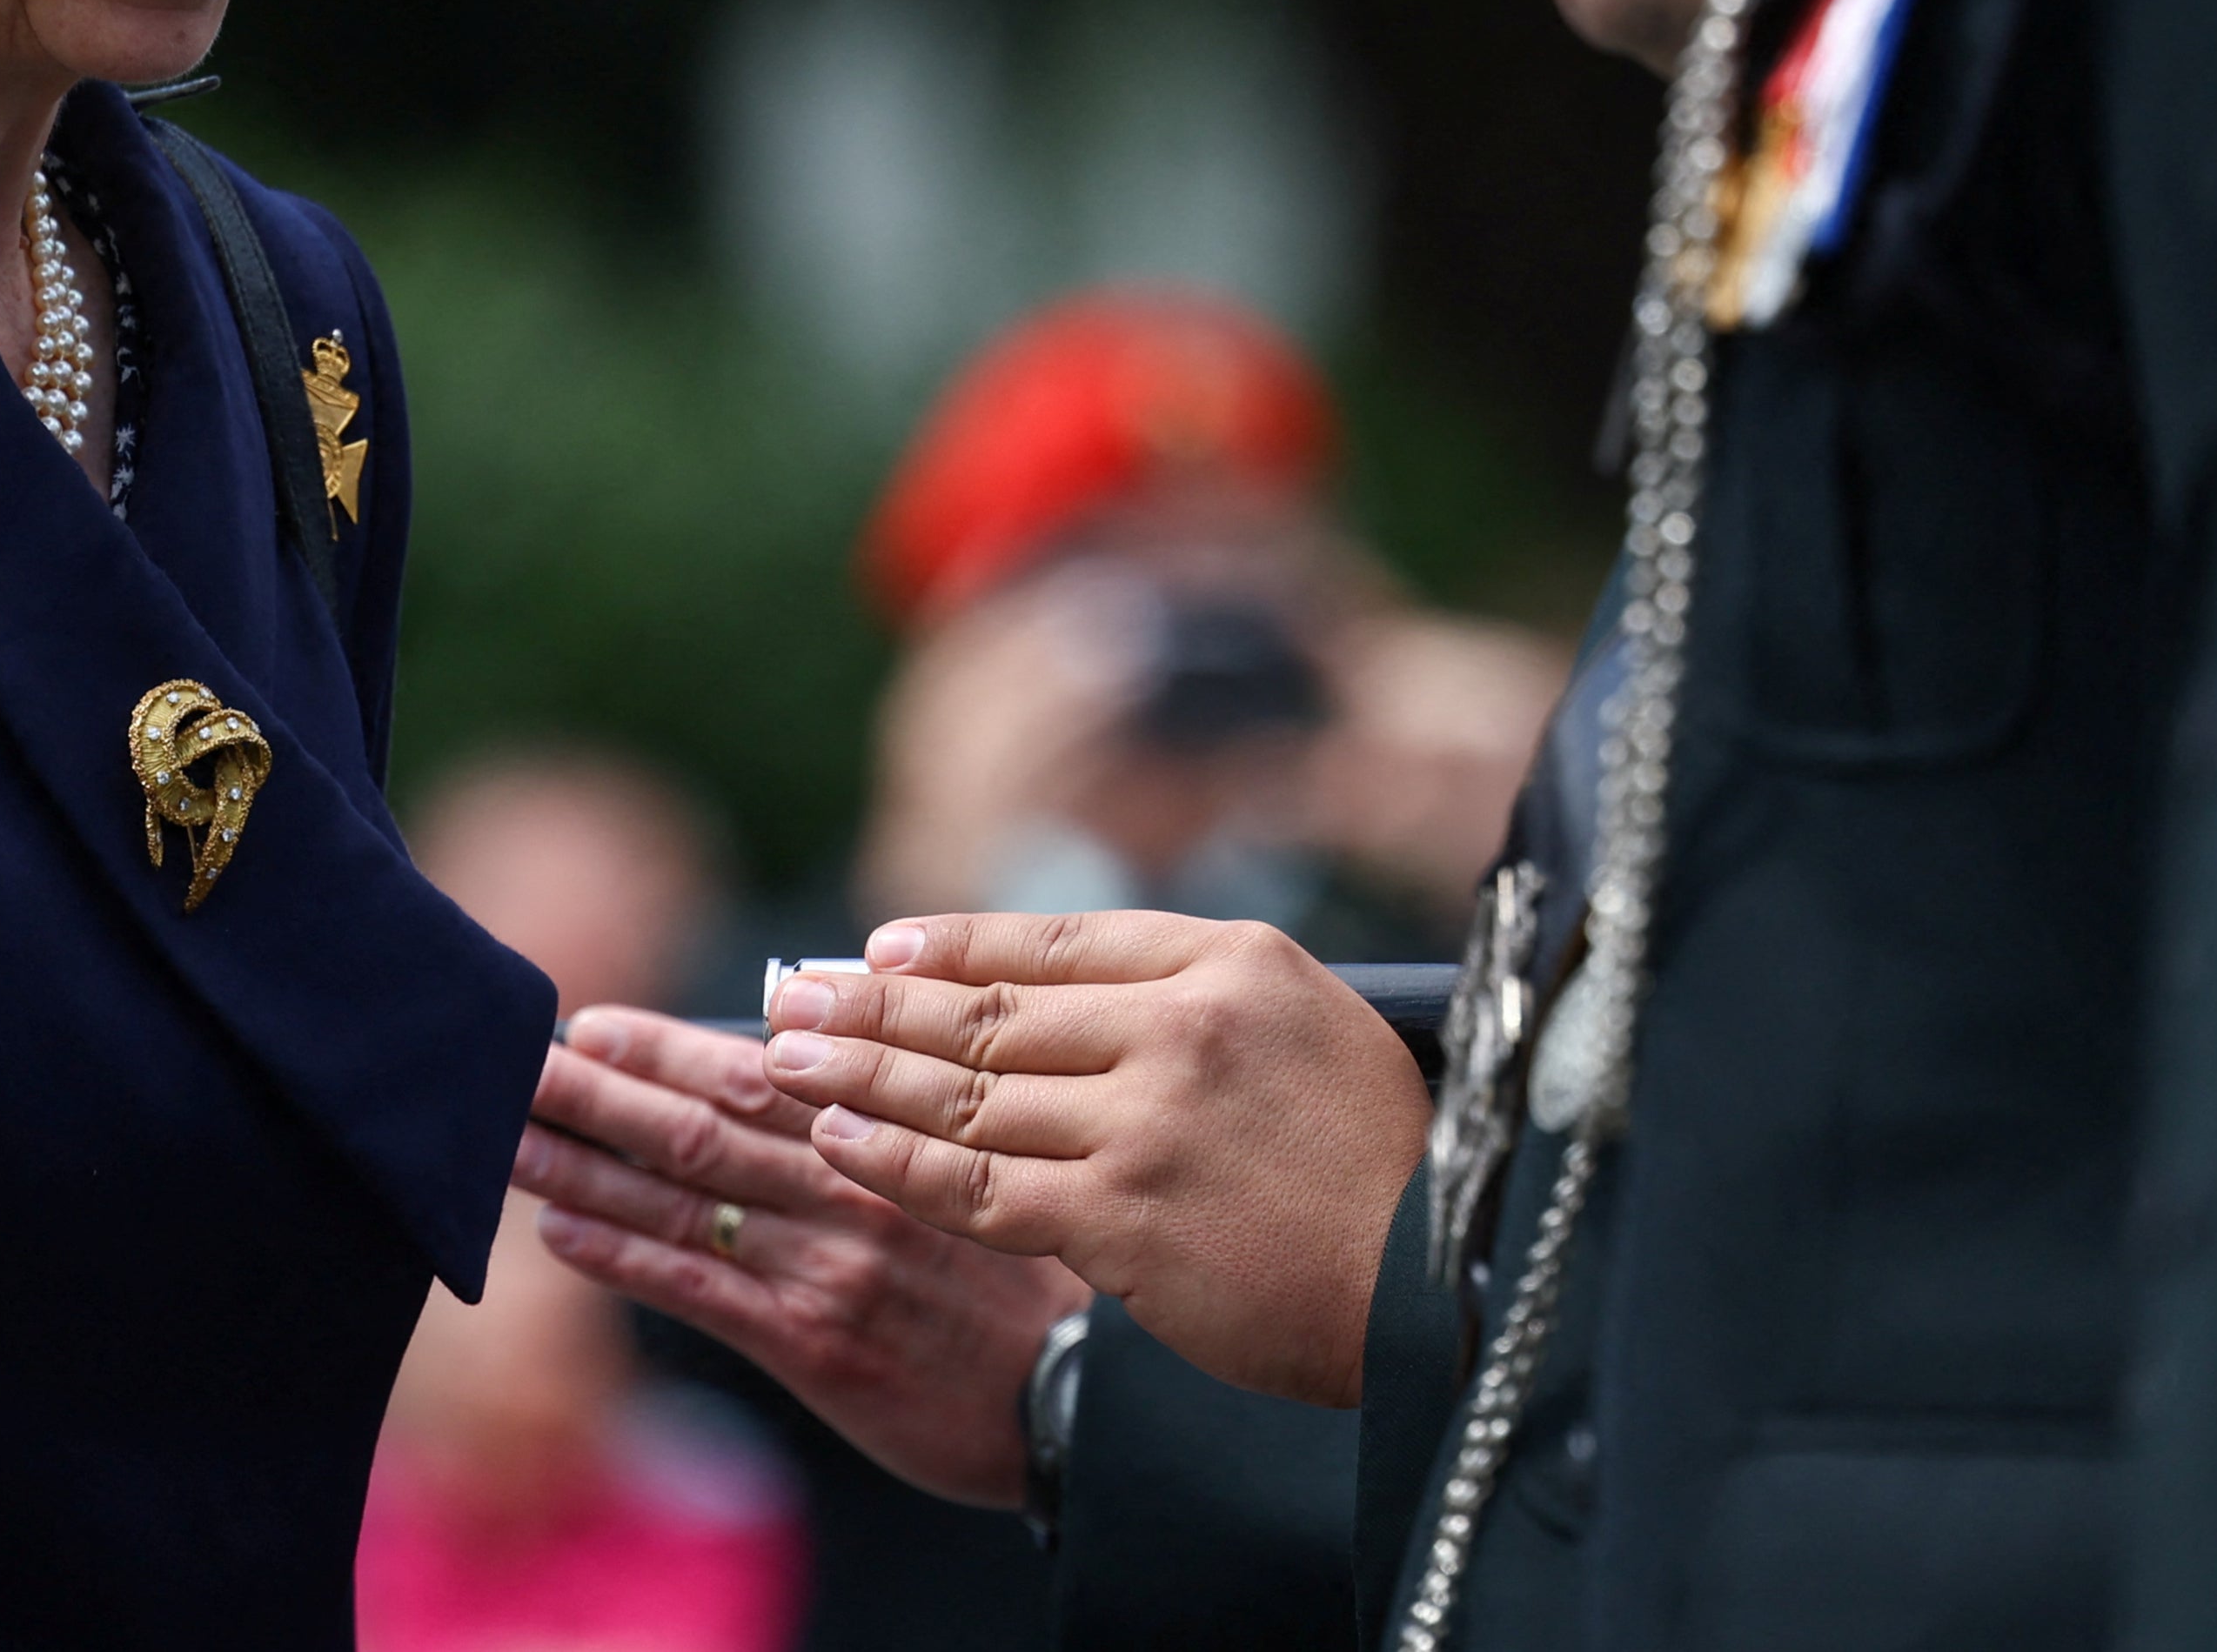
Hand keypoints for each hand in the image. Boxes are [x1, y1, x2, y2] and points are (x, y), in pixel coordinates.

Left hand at [521, 1006, 1087, 1507]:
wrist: (1059, 1392)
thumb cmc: (1004, 1270)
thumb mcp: (963, 1163)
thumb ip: (873, 1113)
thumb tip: (779, 1045)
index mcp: (884, 1131)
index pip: (752, 1074)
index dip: (665, 1047)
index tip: (590, 1023)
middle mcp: (845, 1186)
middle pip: (698, 1126)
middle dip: (597, 1093)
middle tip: (513, 1064)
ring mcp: (822, 1265)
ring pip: (683, 1201)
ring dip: (583, 1169)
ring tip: (506, 1141)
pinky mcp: (809, 1342)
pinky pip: (699, 1289)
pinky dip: (624, 1257)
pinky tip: (561, 1234)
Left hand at [767, 912, 1429, 1406]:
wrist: (1432, 1275)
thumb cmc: (1380, 1159)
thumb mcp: (1309, 1025)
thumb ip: (1198, 1000)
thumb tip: (1073, 997)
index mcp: (1230, 960)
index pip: (1057, 941)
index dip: (953, 946)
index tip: (876, 950)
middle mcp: (1181, 1024)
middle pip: (993, 1009)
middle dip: (874, 1004)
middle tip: (787, 998)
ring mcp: (1146, 1121)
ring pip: (969, 1091)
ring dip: (860, 1075)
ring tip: (784, 1060)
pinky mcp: (1120, 1217)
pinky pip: (977, 1185)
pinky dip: (897, 1161)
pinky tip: (839, 1141)